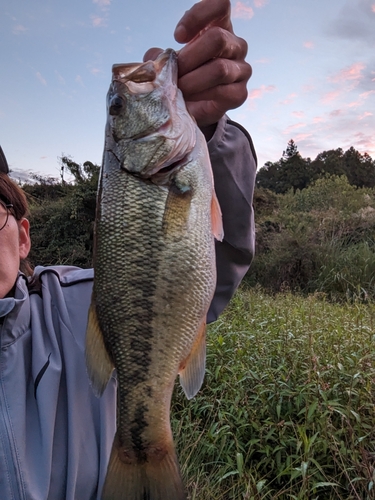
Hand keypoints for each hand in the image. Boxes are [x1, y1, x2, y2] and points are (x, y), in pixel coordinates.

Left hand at [144, 0, 251, 136]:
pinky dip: (201, 97)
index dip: (198, 16)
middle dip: (189, 57)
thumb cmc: (183, 77)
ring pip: (219, 69)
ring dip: (192, 81)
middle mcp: (236, 45)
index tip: (177, 37)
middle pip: (218, 38)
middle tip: (175, 71)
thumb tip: (154, 58)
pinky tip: (190, 101)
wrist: (193, 107)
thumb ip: (162, 56)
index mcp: (220, 27)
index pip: (220, 5)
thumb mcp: (170, 61)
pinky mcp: (240, 93)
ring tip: (178, 89)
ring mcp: (241, 69)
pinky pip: (222, 92)